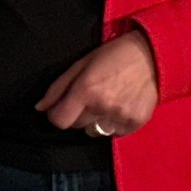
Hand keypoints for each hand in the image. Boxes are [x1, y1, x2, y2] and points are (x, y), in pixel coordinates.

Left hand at [36, 30, 158, 136]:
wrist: (151, 57)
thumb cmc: (111, 57)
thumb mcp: (80, 65)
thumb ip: (57, 88)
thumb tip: (39, 108)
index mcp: (85, 90)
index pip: (60, 120)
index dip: (57, 115)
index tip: (62, 107)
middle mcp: (103, 106)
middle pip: (77, 126)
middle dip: (77, 115)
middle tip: (88, 99)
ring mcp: (121, 116)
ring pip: (95, 132)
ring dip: (95, 122)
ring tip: (106, 103)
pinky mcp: (137, 123)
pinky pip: (116, 133)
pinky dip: (114, 124)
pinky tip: (120, 107)